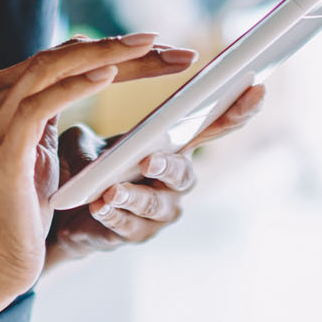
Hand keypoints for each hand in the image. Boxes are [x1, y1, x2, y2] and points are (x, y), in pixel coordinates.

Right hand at [0, 33, 198, 302]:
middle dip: (120, 47)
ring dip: (107, 55)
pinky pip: (43, 104)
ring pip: (54, 69)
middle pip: (62, 56)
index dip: (113, 48)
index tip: (160, 47)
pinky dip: (77, 86)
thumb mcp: (40, 148)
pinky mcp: (3, 150)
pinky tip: (110, 74)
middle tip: (170, 45)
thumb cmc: (22, 209)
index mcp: (2, 93)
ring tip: (151, 47)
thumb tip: (98, 71)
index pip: (62, 56)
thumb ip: (53, 107)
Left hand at [46, 81, 267, 265]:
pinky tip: (99, 207)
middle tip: (148, 160)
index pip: (211, 126)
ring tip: (110, 191)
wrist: (66, 211)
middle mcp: (175, 181)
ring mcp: (160, 211)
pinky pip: (129, 226)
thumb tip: (93, 144)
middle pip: (185, 173)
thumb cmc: (85, 166)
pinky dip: (113, 216)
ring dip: (133, 196)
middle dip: (169, 166)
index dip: (236, 110)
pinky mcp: (138, 235)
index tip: (256, 87)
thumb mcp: (83, 142)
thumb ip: (90, 138)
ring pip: (155, 205)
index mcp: (173, 146)